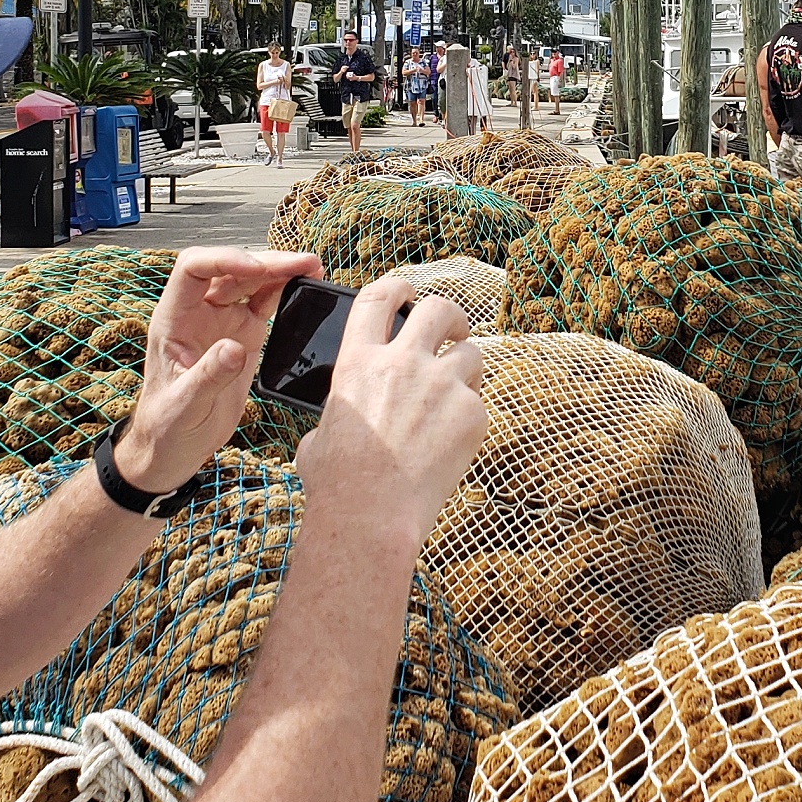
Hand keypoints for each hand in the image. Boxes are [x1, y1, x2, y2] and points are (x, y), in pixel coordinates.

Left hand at [117, 248, 320, 491]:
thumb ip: (209, 375)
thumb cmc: (168, 424)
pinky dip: (284, 292)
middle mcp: (197, 313)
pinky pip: (264, 304)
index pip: (193, 269)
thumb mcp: (185, 405)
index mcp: (173, 319)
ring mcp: (221, 322)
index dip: (224, 260)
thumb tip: (234, 348)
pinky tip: (306, 285)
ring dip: (279, 272)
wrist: (175, 445)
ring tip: (312, 268)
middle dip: (265, 263)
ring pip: (250, 283)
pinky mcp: (243, 336)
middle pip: (230, 270)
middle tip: (301, 264)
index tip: (256, 268)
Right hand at [294, 277, 486, 553]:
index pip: (380, 297)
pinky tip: (453, 443)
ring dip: (466, 367)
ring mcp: (441, 386)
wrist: (371, 516)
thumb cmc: (338, 484)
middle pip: (438, 309)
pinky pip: (479, 403)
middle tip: (453, 331)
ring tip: (456, 395)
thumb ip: (343, 409)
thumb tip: (345, 416)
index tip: (407, 290)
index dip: (398, 286)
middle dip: (450, 315)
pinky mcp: (471, 414)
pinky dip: (469, 417)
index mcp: (358, 361)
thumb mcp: (322, 434)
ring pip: (471, 353)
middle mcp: (402, 363)